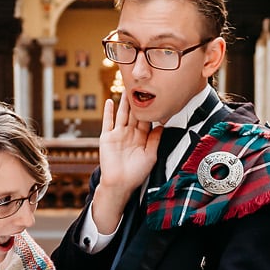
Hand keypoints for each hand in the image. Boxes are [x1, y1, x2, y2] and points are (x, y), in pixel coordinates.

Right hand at [94, 94, 160, 211]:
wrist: (120, 183)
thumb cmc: (136, 173)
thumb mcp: (151, 155)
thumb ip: (155, 140)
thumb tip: (163, 125)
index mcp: (141, 138)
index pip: (146, 119)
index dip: (150, 108)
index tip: (154, 96)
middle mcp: (130, 134)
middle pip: (134, 113)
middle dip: (136, 101)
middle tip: (140, 86)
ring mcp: (118, 135)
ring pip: (122, 114)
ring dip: (123, 102)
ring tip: (126, 88)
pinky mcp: (107, 137)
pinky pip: (107, 122)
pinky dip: (108, 112)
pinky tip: (110, 101)